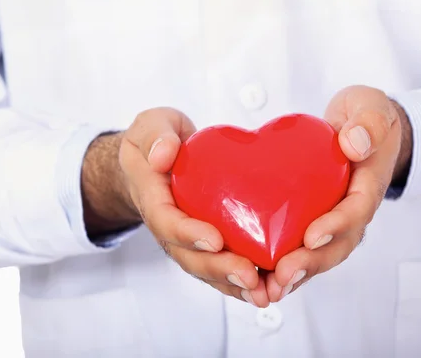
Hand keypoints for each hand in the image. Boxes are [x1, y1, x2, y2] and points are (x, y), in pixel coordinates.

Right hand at [82, 108, 269, 306]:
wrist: (156, 159)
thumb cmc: (156, 142)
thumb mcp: (151, 125)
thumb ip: (156, 136)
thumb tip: (163, 155)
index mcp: (154, 198)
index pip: (166, 221)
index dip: (188, 234)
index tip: (214, 240)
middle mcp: (169, 226)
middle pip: (189, 256)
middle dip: (219, 269)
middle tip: (249, 276)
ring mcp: (187, 238)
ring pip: (207, 269)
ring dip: (235, 285)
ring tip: (265, 294)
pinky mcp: (206, 242)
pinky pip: (221, 266)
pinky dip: (242, 283)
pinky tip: (269, 290)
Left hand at [266, 86, 411, 301]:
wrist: (359, 132)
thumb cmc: (364, 119)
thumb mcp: (371, 109)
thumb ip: (367, 123)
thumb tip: (354, 143)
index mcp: (366, 185)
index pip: (355, 211)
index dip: (335, 226)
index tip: (312, 237)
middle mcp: (351, 211)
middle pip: (335, 247)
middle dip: (310, 264)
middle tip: (283, 276)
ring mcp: (332, 221)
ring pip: (316, 256)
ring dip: (293, 276)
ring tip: (266, 290)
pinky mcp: (312, 222)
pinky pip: (299, 249)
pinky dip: (280, 267)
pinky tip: (256, 279)